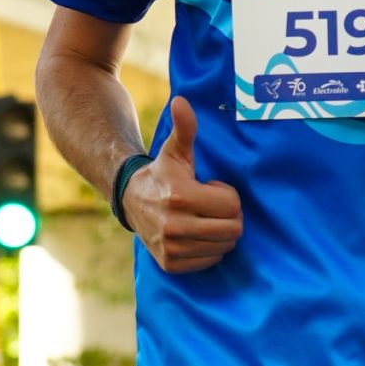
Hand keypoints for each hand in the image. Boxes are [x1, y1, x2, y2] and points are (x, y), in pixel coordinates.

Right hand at [120, 99, 242, 274]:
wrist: (131, 200)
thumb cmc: (163, 173)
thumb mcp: (175, 150)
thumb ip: (185, 128)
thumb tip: (181, 101)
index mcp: (180, 196)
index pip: (233, 206)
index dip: (227, 196)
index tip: (212, 188)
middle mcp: (174, 225)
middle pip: (233, 230)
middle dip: (229, 216)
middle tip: (212, 206)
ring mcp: (171, 248)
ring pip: (224, 247)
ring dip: (220, 233)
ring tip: (203, 218)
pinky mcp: (170, 264)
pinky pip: (210, 261)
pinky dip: (209, 249)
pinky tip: (195, 234)